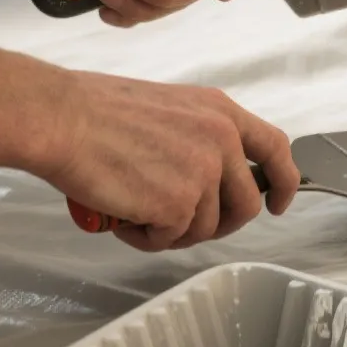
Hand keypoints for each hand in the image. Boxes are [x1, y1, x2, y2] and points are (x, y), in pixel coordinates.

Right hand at [34, 71, 302, 250]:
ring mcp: (203, 174)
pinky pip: (171, 239)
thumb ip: (199, 136)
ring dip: (172, 231)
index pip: (274, 148)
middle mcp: (221, 141)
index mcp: (221, 112)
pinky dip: (147, 239)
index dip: (284, 181)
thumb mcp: (169, 107)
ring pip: (205, 228)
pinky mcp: (178, 204)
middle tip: (182, 225)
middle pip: (246, 204)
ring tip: (135, 213)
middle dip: (219, 224)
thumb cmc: (96, 110)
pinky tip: (124, 220)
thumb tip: (206, 175)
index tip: (280, 202)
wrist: (62, 118)